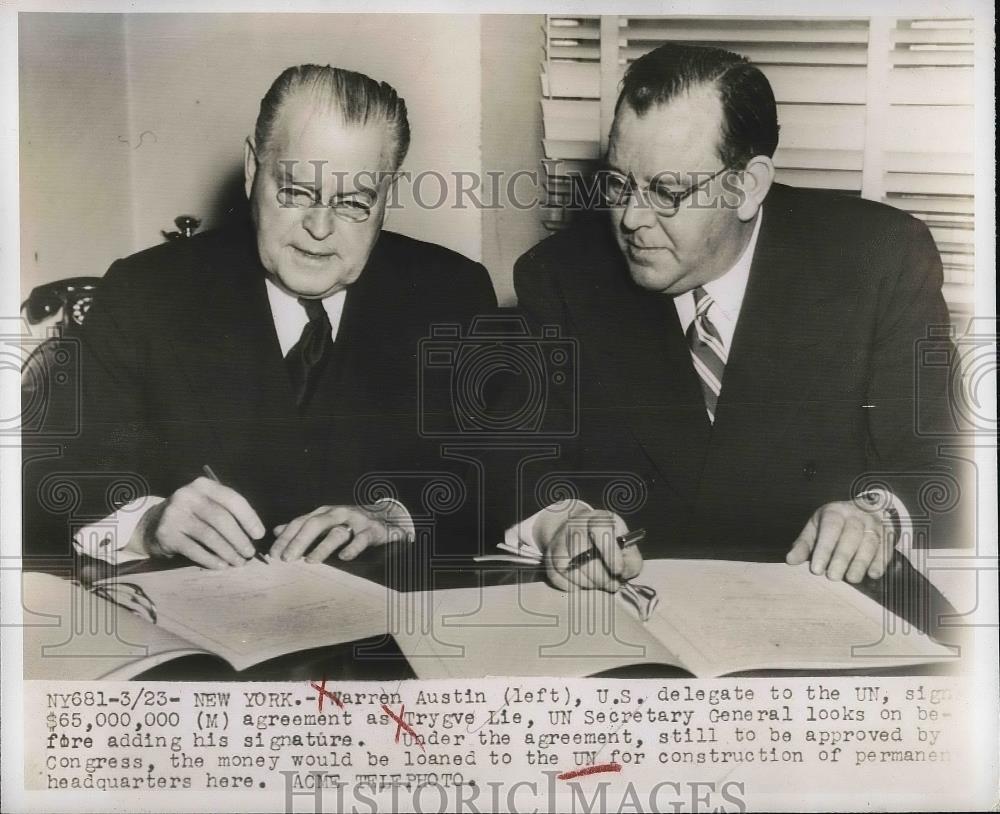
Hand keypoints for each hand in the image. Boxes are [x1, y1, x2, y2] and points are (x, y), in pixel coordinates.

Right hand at [134, 477, 264, 568]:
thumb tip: (255, 533)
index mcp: (203, 485)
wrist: (153, 524)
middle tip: (249, 553)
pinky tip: (222, 566)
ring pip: (209, 536)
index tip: (259, 534)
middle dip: (239, 538)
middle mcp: (187, 496)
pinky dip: (211, 560)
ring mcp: (175, 514)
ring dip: (228, 552)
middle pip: (221, 519)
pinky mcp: (166, 534)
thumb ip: (228, 511)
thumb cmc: (192, 515)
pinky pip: (194, 550)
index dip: (249, 517)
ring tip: (239, 562)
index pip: (232, 499)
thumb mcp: (208, 504)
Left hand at [270, 503, 411, 562]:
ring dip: (321, 547)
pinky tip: (344, 557)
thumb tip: (277, 530)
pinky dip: (352, 548)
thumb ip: (302, 526)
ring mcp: (355, 521)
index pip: (300, 522)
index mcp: (323, 512)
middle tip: (286, 558)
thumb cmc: (350, 522)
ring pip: (336, 532)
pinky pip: (361, 539)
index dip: (286, 538)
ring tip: (310, 561)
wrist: (386, 517)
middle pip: (314, 524)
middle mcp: (337, 514)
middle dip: (298, 541)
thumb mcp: (325, 521)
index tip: (273, 554)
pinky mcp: (371, 531)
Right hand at [542, 506, 641, 591]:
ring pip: (571, 568)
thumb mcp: (626, 545)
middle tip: (612, 584)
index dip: (610, 552)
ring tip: (599, 582)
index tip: (617, 570)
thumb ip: (631, 561)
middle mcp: (575, 525)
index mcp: (598, 518)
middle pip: (584, 554)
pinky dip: (574, 586)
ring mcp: (559, 540)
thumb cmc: (609, 542)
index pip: (601, 528)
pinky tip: (583, 581)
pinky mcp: (549, 556)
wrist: (579, 532)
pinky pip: (559, 578)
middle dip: (602, 576)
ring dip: (589, 583)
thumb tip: (622, 574)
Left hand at [786, 500, 893, 581]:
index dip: (824, 549)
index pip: (830, 528)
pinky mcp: (888, 533)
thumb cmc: (834, 523)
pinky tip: (873, 574)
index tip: (816, 569)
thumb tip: (790, 560)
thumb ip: (804, 544)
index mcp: (835, 511)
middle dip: (841, 558)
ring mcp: (874, 524)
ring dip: (861, 562)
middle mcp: (856, 515)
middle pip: (851, 535)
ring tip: (851, 579)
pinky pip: (886, 547)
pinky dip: (880, 561)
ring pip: (870, 542)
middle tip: (833, 577)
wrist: (866, 508)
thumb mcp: (816, 527)